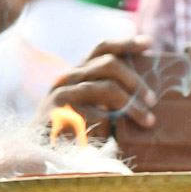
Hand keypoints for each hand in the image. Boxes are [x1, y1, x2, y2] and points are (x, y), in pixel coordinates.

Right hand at [35, 36, 157, 133]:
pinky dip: (111, 124)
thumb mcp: (89, 104)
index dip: (126, 43)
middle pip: (109, 64)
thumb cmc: (71, 128)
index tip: (149, 42)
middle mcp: (69, 77)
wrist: (37, 149)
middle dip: (136, 81)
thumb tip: (144, 93)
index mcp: (78, 72)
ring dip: (132, 106)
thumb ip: (107, 93)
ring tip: (148, 120)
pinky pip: (96, 115)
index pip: (102, 47)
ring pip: (106, 88)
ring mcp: (62, 93)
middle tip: (153, 100)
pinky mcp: (60, 113)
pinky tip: (115, 136)